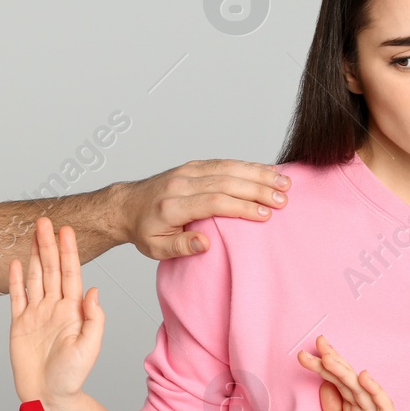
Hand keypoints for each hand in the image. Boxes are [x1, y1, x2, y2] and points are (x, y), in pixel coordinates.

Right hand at [8, 217, 104, 404]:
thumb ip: (94, 319)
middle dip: (48, 244)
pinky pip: (17, 297)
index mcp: (72, 311)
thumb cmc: (71, 377)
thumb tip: (93, 290)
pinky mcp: (19, 324)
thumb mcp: (89, 348)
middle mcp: (54, 308)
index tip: (66, 230)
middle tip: (44, 221)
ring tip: (33, 234)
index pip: (70, 274)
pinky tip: (16, 262)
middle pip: (50, 269)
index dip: (68, 251)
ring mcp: (36, 314)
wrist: (49, 397)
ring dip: (33, 255)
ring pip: (34, 277)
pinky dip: (16, 279)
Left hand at [118, 159, 289, 258]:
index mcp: (173, 205)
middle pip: (226, 182)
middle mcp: (181, 183)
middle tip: (283, 199)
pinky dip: (247, 166)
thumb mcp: (155, 247)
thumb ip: (180, 246)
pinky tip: (267, 171)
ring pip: (228, 168)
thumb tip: (205, 244)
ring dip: (258, 174)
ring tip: (284, 183)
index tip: (265, 215)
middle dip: (258, 189)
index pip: (213, 202)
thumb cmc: (144, 230)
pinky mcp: (193, 166)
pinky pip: (224, 163)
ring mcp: (188, 171)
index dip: (241, 207)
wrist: (125, 206)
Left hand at [297, 335, 406, 410]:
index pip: (335, 383)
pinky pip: (383, 407)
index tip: (304, 354)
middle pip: (347, 380)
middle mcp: (364, 410)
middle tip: (316, 344)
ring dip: (346, 372)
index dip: (322, 368)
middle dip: (332, 362)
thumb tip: (323, 385)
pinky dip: (375, 391)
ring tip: (330, 357)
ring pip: (361, 390)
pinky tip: (363, 377)